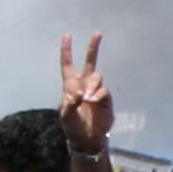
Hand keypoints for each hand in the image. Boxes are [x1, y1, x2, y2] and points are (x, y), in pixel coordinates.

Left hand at [60, 32, 111, 154]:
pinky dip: (98, 96)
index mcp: (70, 86)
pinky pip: (103, 90)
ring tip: (87, 99)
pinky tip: (93, 103)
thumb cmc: (73, 127)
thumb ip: (69, 105)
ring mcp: (95, 90)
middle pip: (90, 62)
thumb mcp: (66, 117)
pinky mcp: (105, 97)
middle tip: (98, 33)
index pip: (68, 65)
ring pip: (97, 77)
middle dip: (93, 47)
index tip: (67, 36)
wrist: (89, 138)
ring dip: (92, 86)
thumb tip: (77, 93)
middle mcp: (84, 84)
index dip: (67, 51)